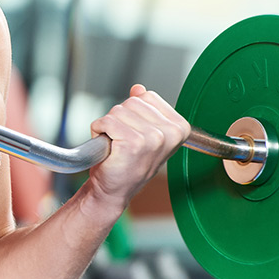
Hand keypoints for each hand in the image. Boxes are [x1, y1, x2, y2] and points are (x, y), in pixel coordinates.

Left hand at [85, 84, 189, 213]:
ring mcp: (153, 138)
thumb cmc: (127, 163)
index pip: (148, 97)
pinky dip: (99, 131)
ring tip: (116, 145)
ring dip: (109, 126)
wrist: (113, 189)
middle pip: (132, 102)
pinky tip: (107, 148)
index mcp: (179, 127)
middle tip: (122, 141)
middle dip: (119, 118)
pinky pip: (107, 122)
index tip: (136, 132)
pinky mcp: (133, 143)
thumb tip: (138, 89)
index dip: (133, 112)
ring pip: (118, 111)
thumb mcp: (143, 132)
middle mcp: (170, 133)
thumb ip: (144, 108)